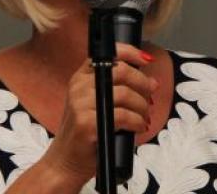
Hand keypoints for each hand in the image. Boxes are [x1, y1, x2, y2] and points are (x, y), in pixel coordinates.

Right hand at [38, 43, 157, 187]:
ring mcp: (81, 104)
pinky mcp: (88, 123)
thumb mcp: (95, 105)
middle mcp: (78, 87)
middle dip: (142, 82)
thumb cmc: (85, 135)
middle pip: (121, 71)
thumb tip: (150, 81)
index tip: (146, 60)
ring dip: (142, 106)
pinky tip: (139, 127)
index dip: (130, 53)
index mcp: (80, 78)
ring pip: (125, 94)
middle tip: (151, 94)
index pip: (106, 54)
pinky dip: (137, 121)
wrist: (64, 163)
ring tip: (145, 117)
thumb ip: (115, 90)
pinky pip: (123, 116)